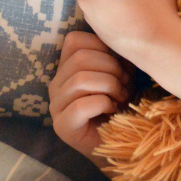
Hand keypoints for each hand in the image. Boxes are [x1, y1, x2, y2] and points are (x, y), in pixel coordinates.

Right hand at [48, 30, 133, 162]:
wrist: (123, 141)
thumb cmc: (122, 102)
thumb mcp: (122, 71)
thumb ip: (116, 54)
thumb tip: (121, 39)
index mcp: (67, 67)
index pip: (75, 40)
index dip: (103, 47)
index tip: (121, 64)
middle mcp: (56, 84)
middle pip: (80, 58)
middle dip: (112, 68)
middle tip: (125, 85)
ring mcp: (55, 106)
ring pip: (81, 79)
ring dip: (110, 86)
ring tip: (120, 97)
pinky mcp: (62, 126)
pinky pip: (82, 105)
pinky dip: (104, 104)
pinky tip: (112, 110)